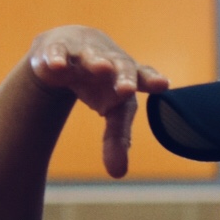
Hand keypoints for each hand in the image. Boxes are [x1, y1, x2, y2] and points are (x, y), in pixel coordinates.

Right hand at [27, 26, 169, 178]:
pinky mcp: (57, 48)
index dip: (151, 80)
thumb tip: (118, 174)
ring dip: (97, 62)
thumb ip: (117, 139)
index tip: (162, 84)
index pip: (143, 76)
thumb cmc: (102, 83)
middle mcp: (110, 60)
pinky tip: (57, 66)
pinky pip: (57, 51)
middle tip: (127, 89)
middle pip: (122, 66)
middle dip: (125, 77)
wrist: (73, 46)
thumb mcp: (112, 109)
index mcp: (128, 75)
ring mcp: (84, 52)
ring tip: (102, 69)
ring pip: (92, 56)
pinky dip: (57, 58)